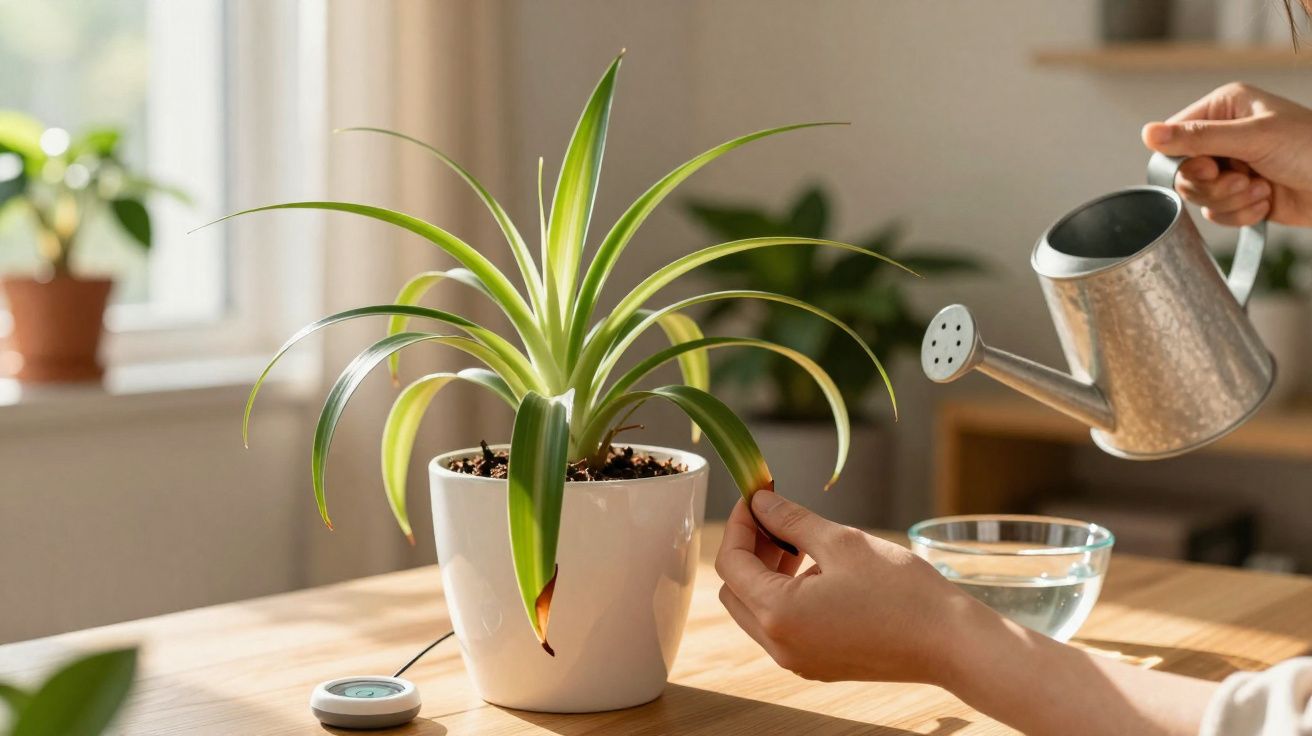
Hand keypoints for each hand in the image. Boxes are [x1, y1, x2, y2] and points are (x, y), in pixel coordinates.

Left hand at [713, 490, 980, 683]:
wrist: (950, 643)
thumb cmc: (902, 592)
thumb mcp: (841, 542)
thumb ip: (791, 521)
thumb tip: (760, 502)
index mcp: (779, 614)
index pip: (730, 563)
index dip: (739, 524)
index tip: (757, 497)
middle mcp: (779, 645)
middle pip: (735, 590)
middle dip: (749, 548)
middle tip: (776, 518)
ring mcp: (797, 659)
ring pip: (755, 610)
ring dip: (766, 572)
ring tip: (799, 542)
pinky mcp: (816, 663)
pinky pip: (781, 626)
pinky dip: (784, 595)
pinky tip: (816, 570)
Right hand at [1142, 82, 1311, 226]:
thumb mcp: (1253, 137)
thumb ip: (1198, 138)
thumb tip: (1147, 133)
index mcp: (1223, 109)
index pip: (1174, 138)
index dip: (1185, 161)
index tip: (1212, 168)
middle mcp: (1223, 136)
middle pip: (1183, 173)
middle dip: (1214, 185)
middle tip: (1244, 179)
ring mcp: (1232, 167)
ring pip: (1199, 196)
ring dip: (1231, 200)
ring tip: (1262, 189)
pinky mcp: (1240, 195)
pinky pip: (1217, 213)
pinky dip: (1241, 213)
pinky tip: (1267, 201)